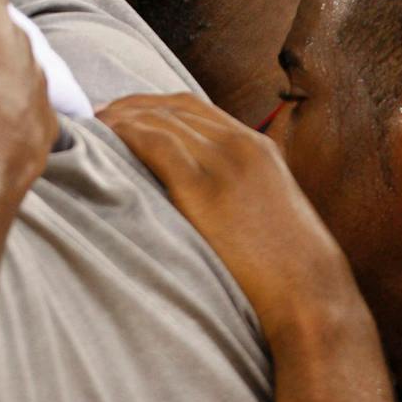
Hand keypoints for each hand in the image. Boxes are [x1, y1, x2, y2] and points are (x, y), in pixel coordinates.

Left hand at [98, 94, 360, 339]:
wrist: (309, 296)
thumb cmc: (289, 269)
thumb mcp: (268, 211)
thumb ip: (238, 189)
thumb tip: (201, 192)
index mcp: (258, 147)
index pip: (194, 107)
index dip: (153, 104)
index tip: (123, 110)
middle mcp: (239, 145)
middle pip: (172, 107)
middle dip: (131, 105)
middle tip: (96, 112)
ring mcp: (221, 163)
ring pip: (159, 120)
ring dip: (120, 117)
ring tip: (91, 124)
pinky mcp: (202, 187)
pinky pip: (154, 144)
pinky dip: (124, 134)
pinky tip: (104, 137)